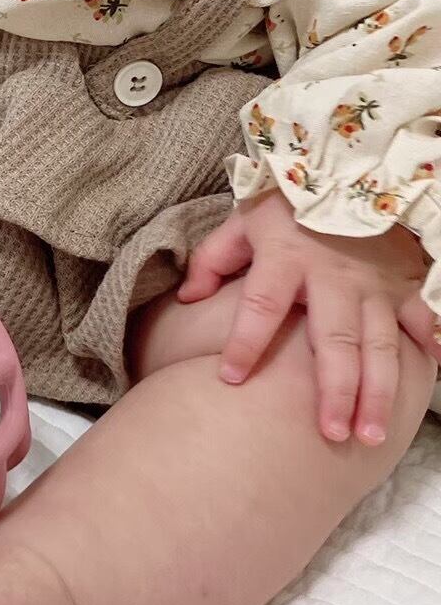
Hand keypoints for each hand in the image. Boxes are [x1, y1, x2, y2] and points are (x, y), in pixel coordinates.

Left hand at [176, 188, 437, 444]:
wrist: (346, 168)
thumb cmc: (286, 204)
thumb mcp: (242, 222)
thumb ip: (212, 260)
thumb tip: (187, 300)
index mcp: (286, 259)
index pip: (261, 307)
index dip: (246, 343)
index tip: (231, 378)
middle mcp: (334, 277)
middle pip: (334, 342)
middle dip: (335, 392)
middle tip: (332, 436)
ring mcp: (374, 283)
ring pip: (380, 346)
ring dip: (378, 392)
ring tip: (369, 435)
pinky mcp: (404, 282)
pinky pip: (421, 320)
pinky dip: (429, 348)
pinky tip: (430, 378)